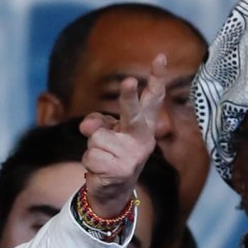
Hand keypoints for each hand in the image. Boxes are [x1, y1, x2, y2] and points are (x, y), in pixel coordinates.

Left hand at [79, 53, 166, 216]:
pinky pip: (91, 155)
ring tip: (104, 157)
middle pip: (133, 113)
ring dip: (93, 147)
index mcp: (144, 126)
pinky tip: (100, 170)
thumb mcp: (106, 133)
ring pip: (97, 137)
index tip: (160, 57)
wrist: (113, 191)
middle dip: (128, 97)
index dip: (157, 77)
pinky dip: (89, 162)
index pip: (152, 99)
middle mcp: (143, 139)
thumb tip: (87, 127)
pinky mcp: (120, 170)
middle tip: (129, 81)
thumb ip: (97, 123)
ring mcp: (133, 156)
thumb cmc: (111, 154)